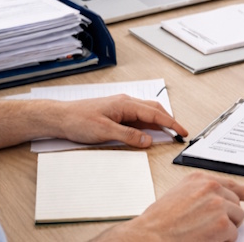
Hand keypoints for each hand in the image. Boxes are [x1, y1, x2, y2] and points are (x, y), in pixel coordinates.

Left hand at [53, 95, 187, 147]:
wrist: (61, 117)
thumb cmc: (79, 120)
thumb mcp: (105, 131)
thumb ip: (129, 136)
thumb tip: (148, 140)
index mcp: (125, 104)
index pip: (155, 114)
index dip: (171, 123)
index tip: (182, 131)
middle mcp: (125, 103)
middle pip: (154, 110)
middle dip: (169, 120)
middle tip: (179, 133)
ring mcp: (120, 107)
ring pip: (146, 113)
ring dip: (158, 122)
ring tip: (168, 133)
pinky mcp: (115, 113)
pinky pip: (136, 117)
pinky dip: (146, 124)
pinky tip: (147, 132)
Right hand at [97, 172, 243, 241]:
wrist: (150, 236)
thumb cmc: (159, 221)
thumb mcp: (179, 195)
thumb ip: (201, 193)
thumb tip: (221, 200)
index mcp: (199, 179)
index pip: (229, 183)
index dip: (243, 191)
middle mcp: (210, 187)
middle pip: (235, 203)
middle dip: (227, 216)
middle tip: (210, 226)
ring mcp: (218, 205)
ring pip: (237, 219)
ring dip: (225, 228)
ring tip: (204, 232)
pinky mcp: (223, 223)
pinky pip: (233, 234)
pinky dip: (223, 240)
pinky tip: (206, 239)